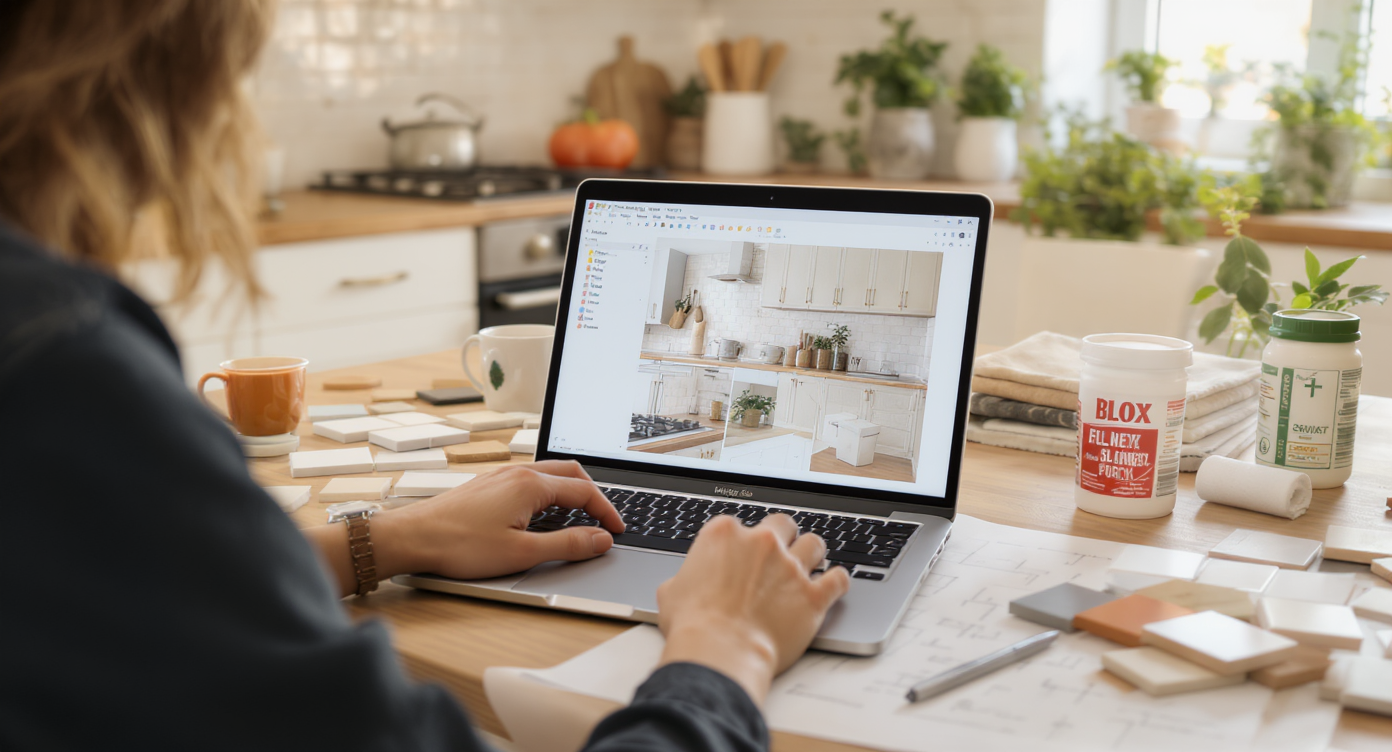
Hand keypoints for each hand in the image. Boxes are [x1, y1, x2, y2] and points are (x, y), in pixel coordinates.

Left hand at [372, 460, 624, 581]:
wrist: (413, 538)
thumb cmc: (459, 545)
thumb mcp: (522, 553)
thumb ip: (567, 545)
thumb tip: (600, 540)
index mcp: (530, 485)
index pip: (583, 491)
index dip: (606, 512)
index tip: (617, 531)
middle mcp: (517, 473)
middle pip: (569, 473)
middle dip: (592, 494)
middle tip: (604, 519)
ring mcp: (500, 476)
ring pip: (548, 474)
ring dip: (570, 491)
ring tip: (579, 516)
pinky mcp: (487, 485)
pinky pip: (529, 480)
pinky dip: (548, 493)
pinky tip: (542, 514)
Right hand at [655, 514, 849, 704]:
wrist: (720, 652)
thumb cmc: (692, 625)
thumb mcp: (671, 592)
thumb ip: (686, 578)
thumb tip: (686, 583)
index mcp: (725, 534)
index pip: (739, 525)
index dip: (742, 542)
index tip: (743, 556)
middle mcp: (762, 543)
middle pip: (783, 524)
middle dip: (783, 537)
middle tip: (779, 554)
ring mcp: (790, 567)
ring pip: (814, 543)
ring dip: (812, 553)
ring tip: (810, 564)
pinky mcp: (813, 595)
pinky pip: (838, 579)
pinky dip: (837, 581)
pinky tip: (833, 585)